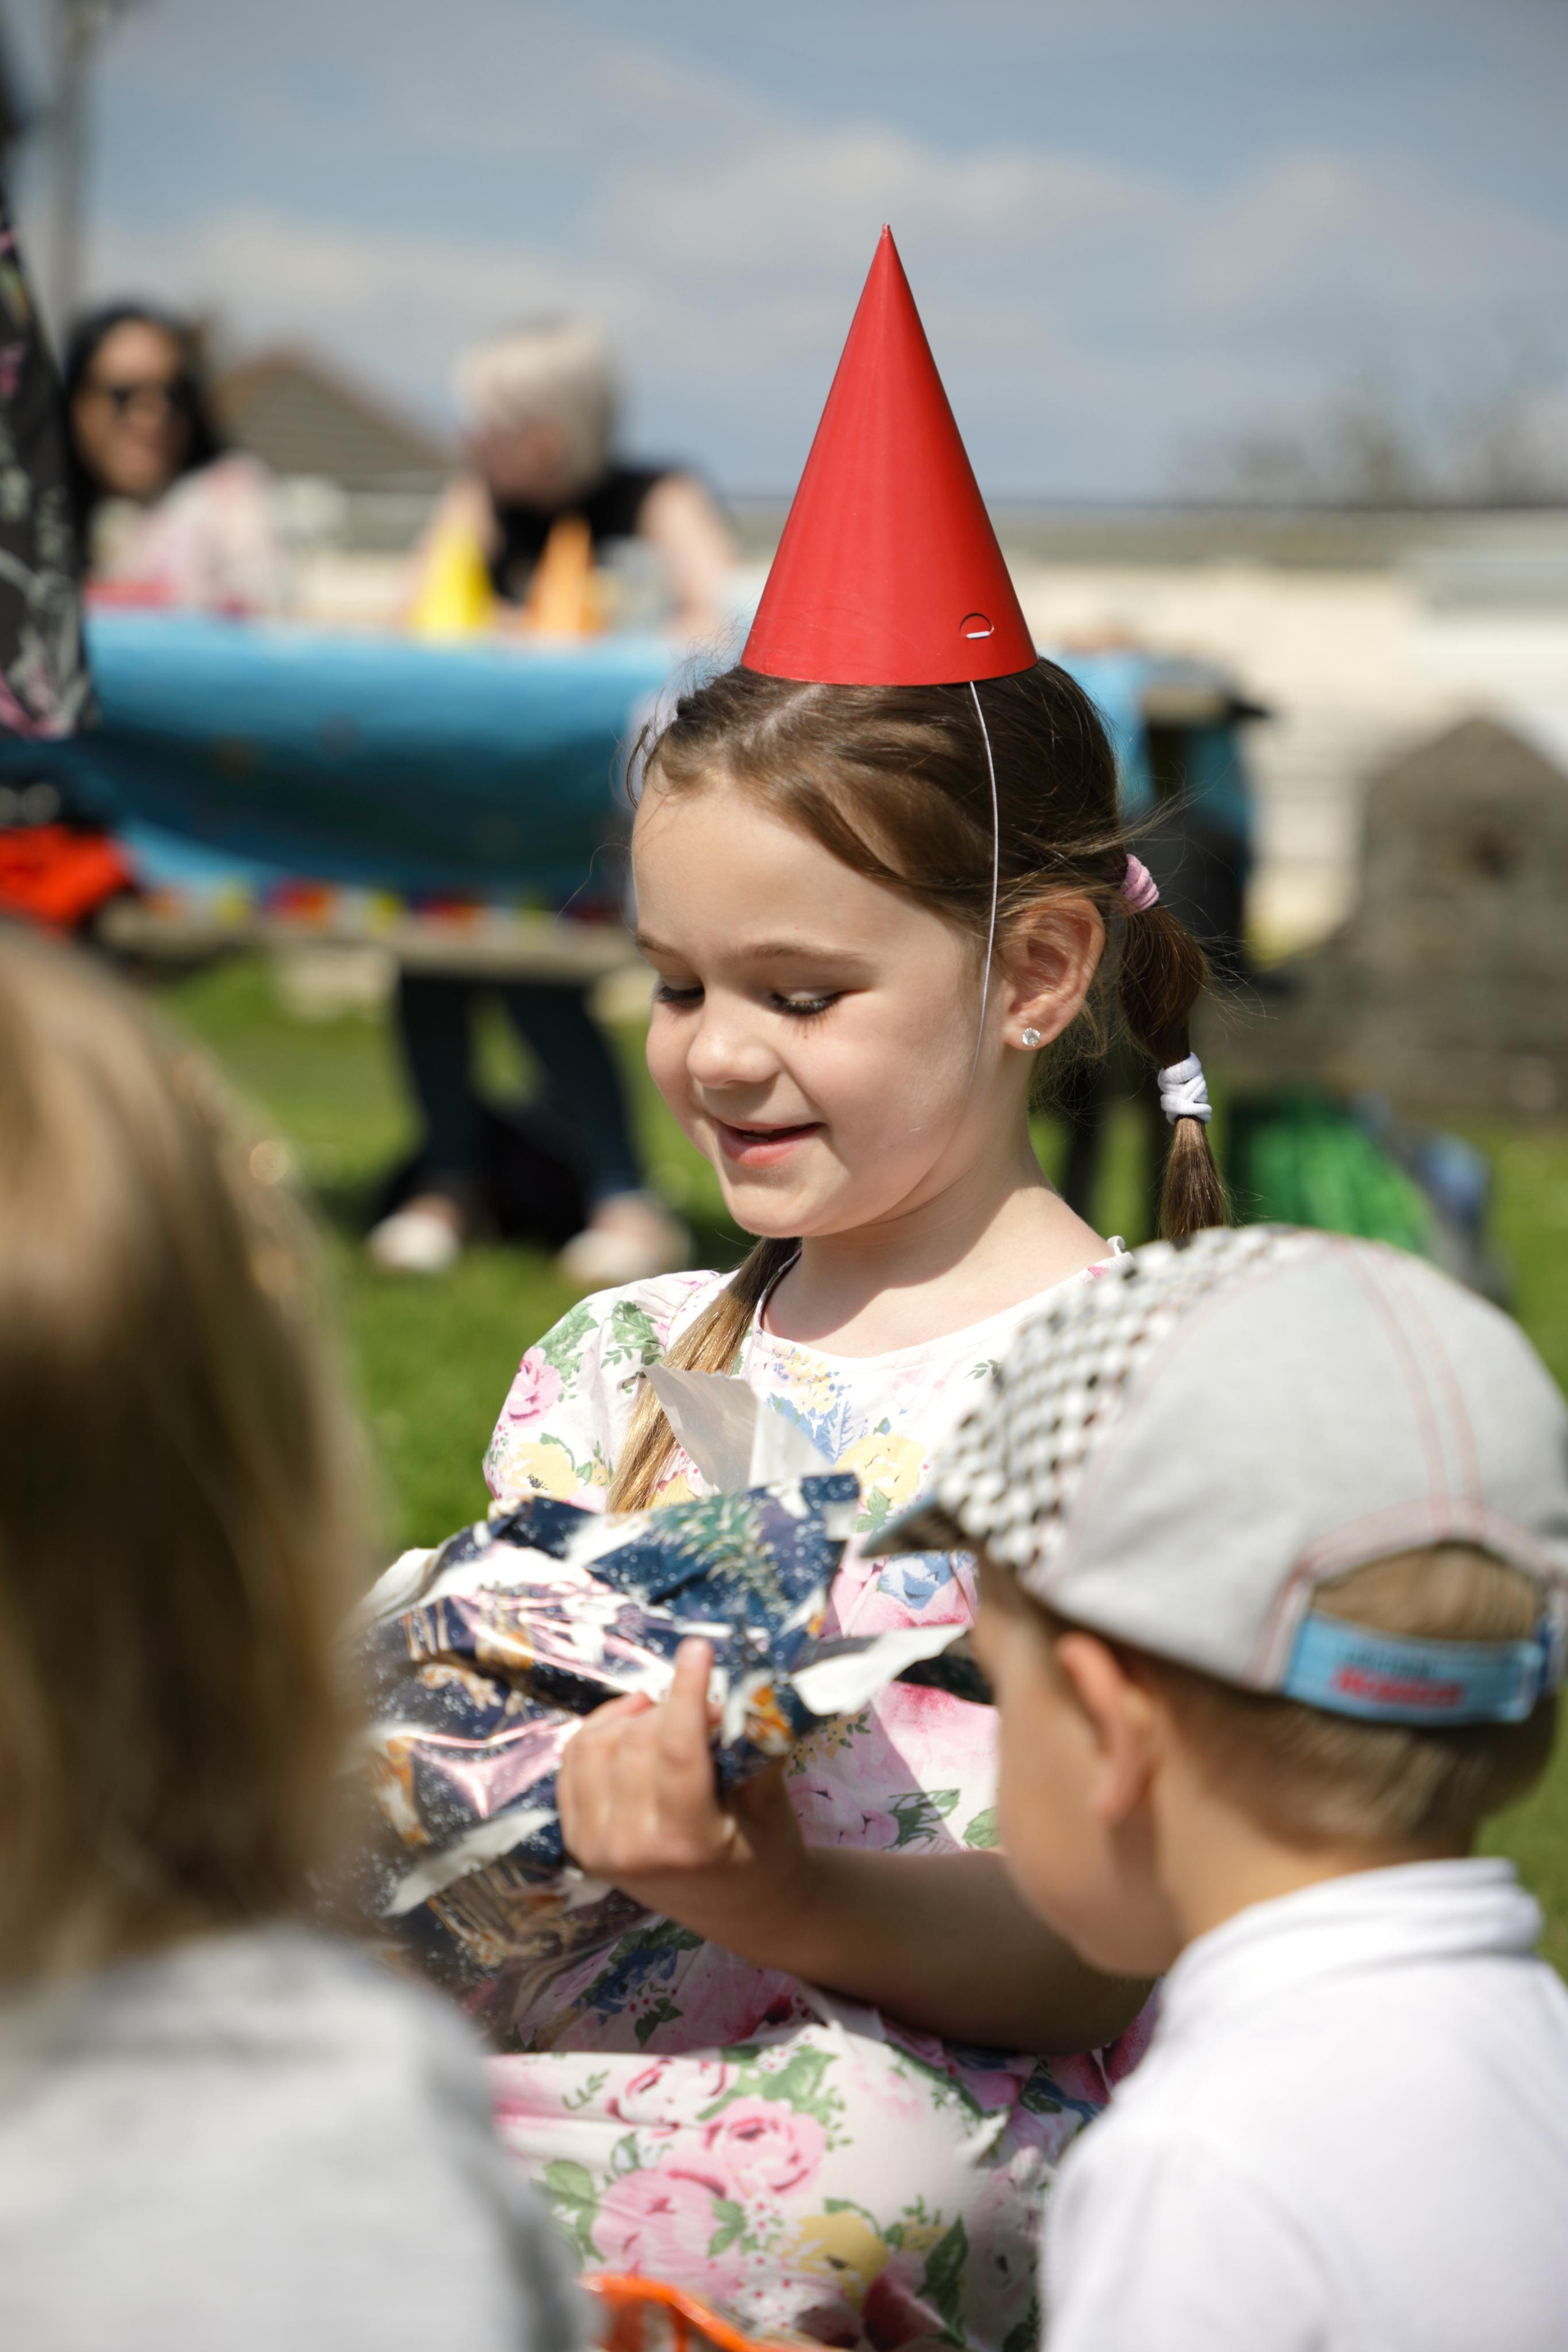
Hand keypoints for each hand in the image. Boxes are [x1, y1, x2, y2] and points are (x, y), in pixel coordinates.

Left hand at [557, 1638, 812, 1949]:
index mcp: (685, 1844)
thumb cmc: (764, 1853)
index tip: (698, 1648)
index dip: (686, 1690)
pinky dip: (601, 1731)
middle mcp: (629, 1849)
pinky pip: (574, 1761)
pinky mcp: (577, 1839)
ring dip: (632, 1717)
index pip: (677, 1749)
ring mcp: (595, 1846)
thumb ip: (750, 1746)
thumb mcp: (769, 1802)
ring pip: (597, 1744)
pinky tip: (632, 1725)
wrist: (740, 1910)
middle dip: (671, 1708)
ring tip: (666, 1717)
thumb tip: (735, 1685)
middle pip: (636, 1740)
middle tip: (704, 1709)